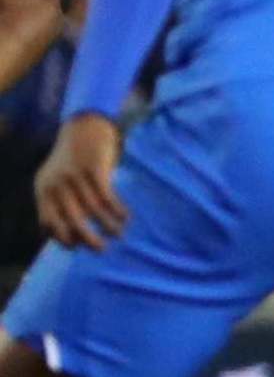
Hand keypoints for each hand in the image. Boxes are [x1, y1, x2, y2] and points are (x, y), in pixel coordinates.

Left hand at [35, 115, 126, 250]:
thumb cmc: (72, 159)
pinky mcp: (95, 169)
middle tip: (102, 249)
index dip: (63, 238)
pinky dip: (118, 210)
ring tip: (119, 233)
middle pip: (73, 220)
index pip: (49, 223)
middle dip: (88, 239)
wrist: (85, 127)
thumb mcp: (55, 180)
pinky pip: (108, 197)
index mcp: (44, 190)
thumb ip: (56, 203)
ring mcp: (76, 177)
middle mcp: (57, 184)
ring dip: (109, 225)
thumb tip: (62, 235)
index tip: (79, 246)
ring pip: (94, 210)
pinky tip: (126, 216)